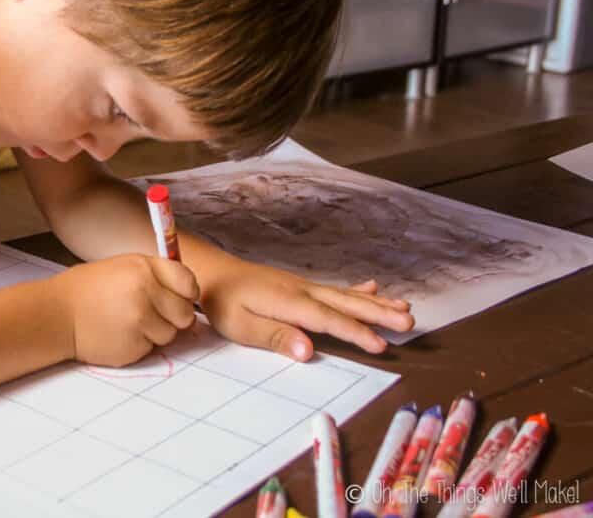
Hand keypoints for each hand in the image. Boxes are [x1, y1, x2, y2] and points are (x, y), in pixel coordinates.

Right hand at [56, 254, 198, 367]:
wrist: (55, 315)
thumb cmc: (87, 290)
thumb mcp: (122, 268)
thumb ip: (154, 278)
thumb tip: (188, 296)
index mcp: (144, 267)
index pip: (188, 283)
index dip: (187, 294)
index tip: (180, 298)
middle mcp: (146, 292)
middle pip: (185, 314)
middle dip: (173, 318)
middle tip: (151, 315)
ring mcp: (140, 320)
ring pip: (170, 335)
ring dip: (155, 333)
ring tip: (127, 323)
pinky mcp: (133, 346)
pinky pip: (151, 349)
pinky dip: (138, 345)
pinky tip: (118, 334)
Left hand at [200, 261, 413, 360]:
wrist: (214, 272)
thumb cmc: (224, 302)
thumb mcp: (242, 326)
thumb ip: (276, 337)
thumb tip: (309, 351)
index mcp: (289, 302)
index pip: (329, 320)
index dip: (356, 333)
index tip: (381, 345)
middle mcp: (302, 291)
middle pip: (346, 304)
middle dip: (379, 314)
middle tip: (410, 321)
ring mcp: (303, 286)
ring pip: (346, 296)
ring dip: (376, 303)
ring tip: (404, 307)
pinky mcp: (300, 286)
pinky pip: (334, 289)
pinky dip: (356, 290)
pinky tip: (373, 288)